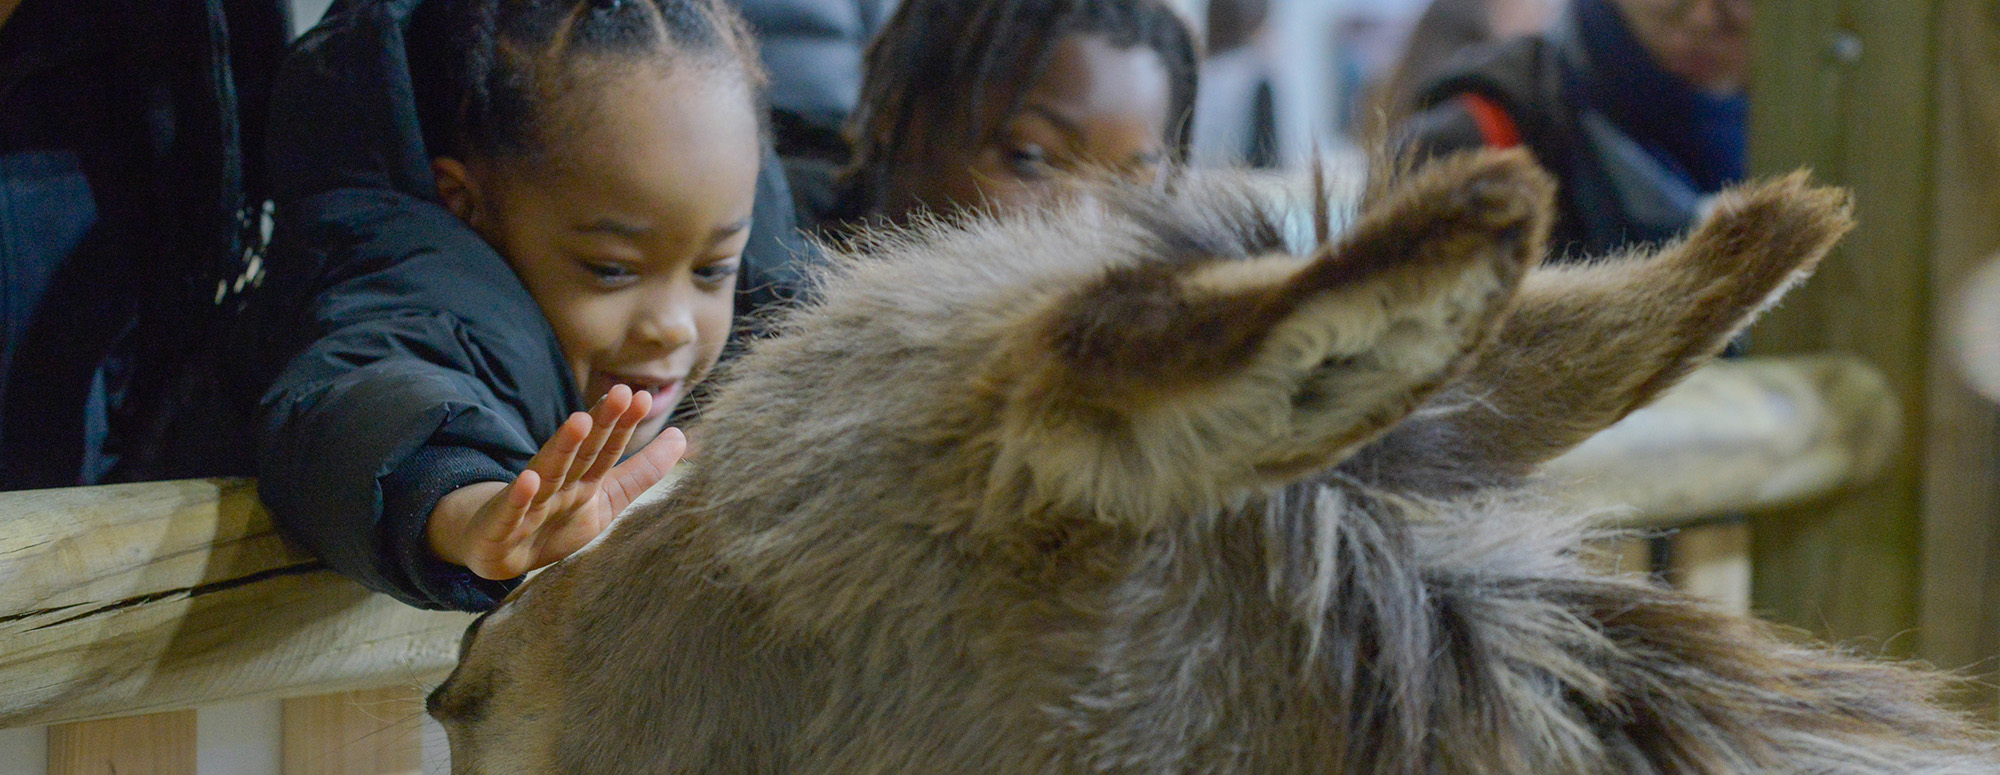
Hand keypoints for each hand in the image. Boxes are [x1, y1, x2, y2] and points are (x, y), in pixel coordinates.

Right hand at [427, 385, 687, 579]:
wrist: (497, 552)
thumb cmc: (555, 520)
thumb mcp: (606, 499)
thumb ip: (642, 471)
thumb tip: (682, 437)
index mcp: (584, 480)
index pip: (607, 449)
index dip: (623, 425)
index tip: (644, 397)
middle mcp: (558, 485)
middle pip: (582, 452)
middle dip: (600, 424)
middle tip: (620, 392)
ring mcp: (529, 504)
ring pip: (548, 472)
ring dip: (563, 447)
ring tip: (579, 422)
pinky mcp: (502, 528)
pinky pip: (512, 511)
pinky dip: (520, 497)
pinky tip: (528, 478)